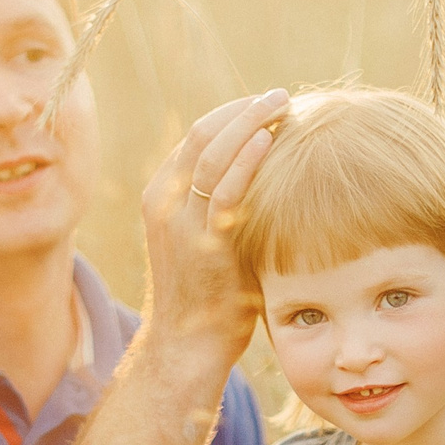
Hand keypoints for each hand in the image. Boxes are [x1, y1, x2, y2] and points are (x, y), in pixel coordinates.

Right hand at [140, 89, 288, 372]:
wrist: (186, 348)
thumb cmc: (208, 296)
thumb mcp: (207, 240)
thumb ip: (225, 206)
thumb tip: (269, 174)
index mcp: (161, 195)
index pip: (196, 136)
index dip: (234, 114)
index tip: (268, 106)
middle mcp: (164, 202)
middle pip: (201, 134)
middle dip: (243, 109)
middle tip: (281, 96)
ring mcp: (180, 222)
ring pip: (211, 153)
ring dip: (250, 122)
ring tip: (283, 105)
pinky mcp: (203, 245)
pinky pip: (225, 190)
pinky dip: (247, 159)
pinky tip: (272, 140)